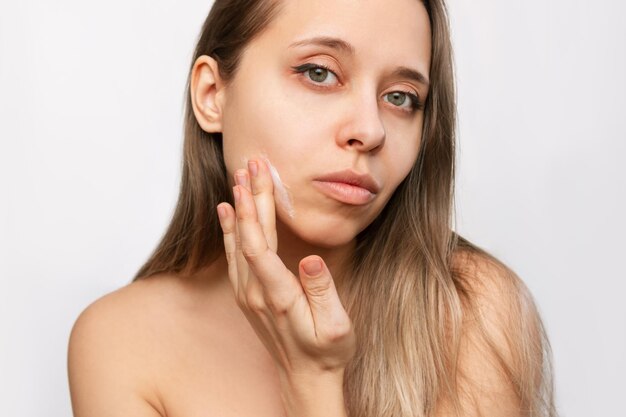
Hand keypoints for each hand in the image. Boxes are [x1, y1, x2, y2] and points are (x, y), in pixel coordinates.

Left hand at [216, 158, 356, 377]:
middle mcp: (254, 293)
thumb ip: (322, 292)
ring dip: (239, 209)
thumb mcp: (335, 326)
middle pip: (247, 237)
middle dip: (250, 197)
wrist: (306, 378)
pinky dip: (230, 231)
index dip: (255, 211)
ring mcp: (246, 294)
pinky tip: (229, 212)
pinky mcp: (246, 295)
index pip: (259, 246)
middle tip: (252, 164)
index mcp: (278, 296)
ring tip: (239, 178)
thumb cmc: (326, 352)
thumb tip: (309, 259)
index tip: (255, 180)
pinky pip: (233, 256)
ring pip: (236, 243)